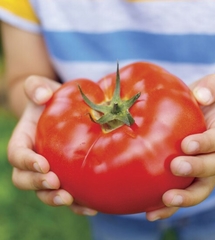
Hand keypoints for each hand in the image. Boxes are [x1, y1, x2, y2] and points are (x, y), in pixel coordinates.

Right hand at [7, 76, 96, 215]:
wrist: (64, 109)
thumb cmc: (51, 99)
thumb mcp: (42, 88)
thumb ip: (36, 87)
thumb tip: (43, 96)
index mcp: (24, 140)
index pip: (17, 155)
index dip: (27, 162)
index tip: (43, 165)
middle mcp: (33, 160)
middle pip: (25, 180)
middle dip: (38, 185)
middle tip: (56, 184)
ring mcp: (49, 170)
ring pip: (45, 192)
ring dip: (56, 199)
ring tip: (73, 200)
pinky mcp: (65, 175)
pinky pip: (68, 194)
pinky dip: (77, 204)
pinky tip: (91, 206)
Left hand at [146, 74, 214, 220]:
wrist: (200, 116)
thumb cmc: (201, 102)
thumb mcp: (208, 89)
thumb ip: (210, 87)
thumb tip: (201, 95)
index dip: (206, 144)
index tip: (187, 145)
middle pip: (213, 167)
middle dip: (196, 170)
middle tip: (176, 167)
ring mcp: (204, 171)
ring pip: (200, 189)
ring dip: (185, 197)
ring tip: (166, 200)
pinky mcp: (189, 180)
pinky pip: (182, 195)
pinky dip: (169, 207)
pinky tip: (150, 212)